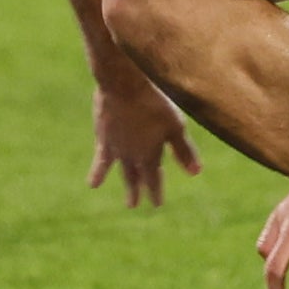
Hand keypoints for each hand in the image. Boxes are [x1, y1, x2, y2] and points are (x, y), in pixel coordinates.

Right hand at [88, 77, 201, 206]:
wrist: (123, 84)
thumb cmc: (154, 102)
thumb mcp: (175, 126)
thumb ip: (184, 151)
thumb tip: (196, 173)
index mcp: (150, 154)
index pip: (154, 179)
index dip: (155, 191)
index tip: (156, 204)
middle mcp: (132, 156)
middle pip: (136, 176)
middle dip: (138, 190)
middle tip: (134, 205)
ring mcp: (116, 148)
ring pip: (122, 171)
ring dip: (126, 185)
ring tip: (128, 203)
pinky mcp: (103, 137)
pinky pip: (101, 160)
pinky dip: (98, 173)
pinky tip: (92, 185)